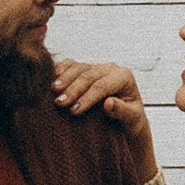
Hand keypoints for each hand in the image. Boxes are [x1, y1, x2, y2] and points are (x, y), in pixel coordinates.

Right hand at [51, 55, 157, 176]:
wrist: (127, 119)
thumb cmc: (131, 120)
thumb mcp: (132, 119)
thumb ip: (122, 111)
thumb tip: (108, 103)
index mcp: (124, 77)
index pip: (103, 85)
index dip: (87, 97)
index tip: (74, 111)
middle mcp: (111, 69)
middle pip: (88, 75)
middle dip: (73, 89)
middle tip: (60, 104)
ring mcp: (97, 67)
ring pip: (78, 68)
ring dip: (64, 79)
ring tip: (54, 92)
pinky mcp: (86, 69)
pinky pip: (72, 64)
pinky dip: (61, 70)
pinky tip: (52, 80)